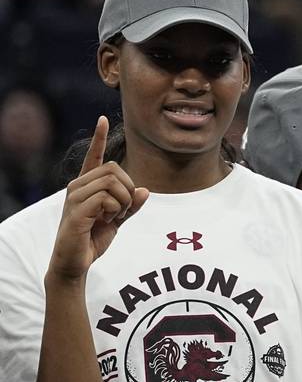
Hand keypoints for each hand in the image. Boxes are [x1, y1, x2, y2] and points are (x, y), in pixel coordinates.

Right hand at [47, 117, 147, 282]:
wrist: (76, 261)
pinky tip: (106, 220)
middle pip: (114, 169)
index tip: (102, 119)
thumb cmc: (94, 238)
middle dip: (128, 190)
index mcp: (87, 185)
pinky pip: (106, 198)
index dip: (99, 138)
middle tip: (122, 210)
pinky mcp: (77, 210)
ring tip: (114, 217)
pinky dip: (116, 210)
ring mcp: (75, 197)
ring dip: (123, 202)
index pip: (93, 157)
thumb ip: (131, 205)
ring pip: (112, 182)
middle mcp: (78, 186)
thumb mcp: (118, 219)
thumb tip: (145, 190)